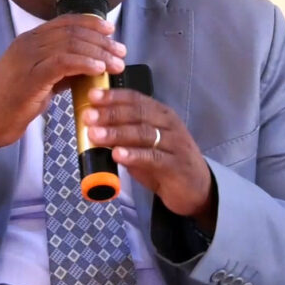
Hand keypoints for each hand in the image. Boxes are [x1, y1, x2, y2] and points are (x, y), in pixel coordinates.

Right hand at [0, 14, 126, 169]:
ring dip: (98, 53)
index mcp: (28, 40)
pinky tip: (98, 70)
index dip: (91, 23)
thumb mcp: (39, 81)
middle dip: (101, 40)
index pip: (65, 22)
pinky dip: (85, 63)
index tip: (110, 30)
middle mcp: (27, 43)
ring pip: (71, 44)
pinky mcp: (30, 77)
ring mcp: (27, 58)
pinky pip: (63, 62)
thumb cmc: (9, 103)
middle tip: (120, 51)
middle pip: (72, 31)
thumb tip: (87, 67)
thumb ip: (60, 70)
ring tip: (116, 63)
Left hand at [84, 88, 215, 230]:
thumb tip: (92, 128)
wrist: (196, 188)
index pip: (136, 99)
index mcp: (160, 113)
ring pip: (144, 133)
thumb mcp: (144, 144)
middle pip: (138, 113)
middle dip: (111, 113)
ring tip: (96, 134)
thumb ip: (123, 135)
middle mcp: (169, 124)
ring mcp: (175, 144)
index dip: (113, 96)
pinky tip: (117, 154)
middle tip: (88, 116)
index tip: (91, 96)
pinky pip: (153, 157)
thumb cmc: (164, 162)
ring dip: (117, 133)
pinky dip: (134, 155)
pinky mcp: (177, 165)